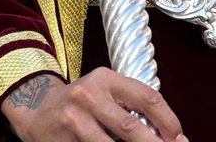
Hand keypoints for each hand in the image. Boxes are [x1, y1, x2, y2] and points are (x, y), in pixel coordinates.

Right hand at [0, 69, 186, 141]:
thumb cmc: (81, 103)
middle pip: (132, 128)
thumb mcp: (104, 92)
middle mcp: (88, 96)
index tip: (179, 138)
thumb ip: (132, 106)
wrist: (36, 108)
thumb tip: (172, 136)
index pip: (147, 97)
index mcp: (104, 79)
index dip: (169, 121)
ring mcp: (74, 121)